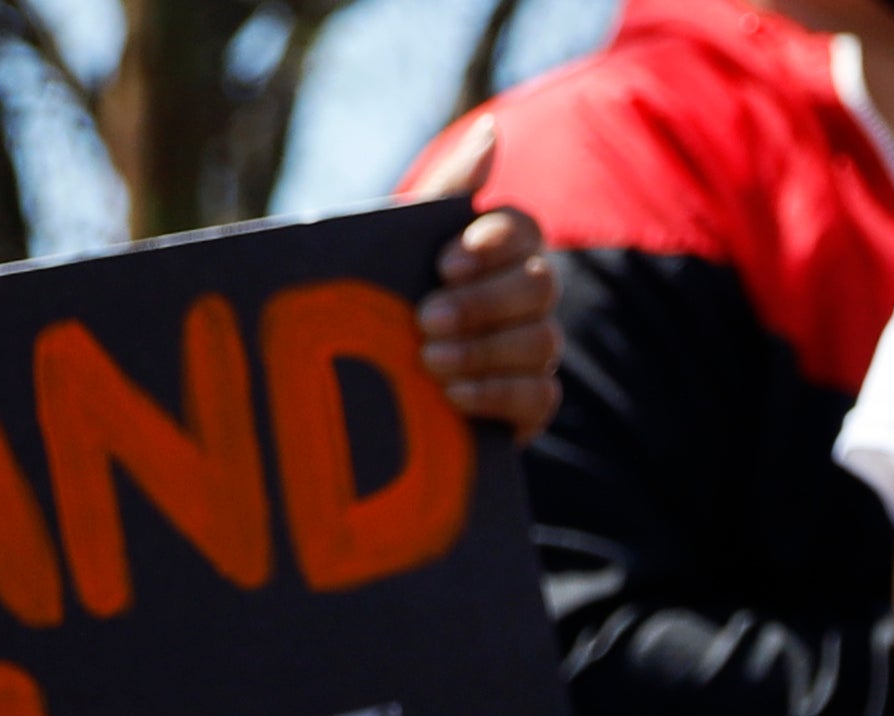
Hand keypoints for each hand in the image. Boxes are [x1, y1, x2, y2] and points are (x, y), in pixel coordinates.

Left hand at [399, 120, 561, 440]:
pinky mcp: (528, 406)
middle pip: (541, 285)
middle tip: (426, 318)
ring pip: (542, 341)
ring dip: (484, 351)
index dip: (493, 244)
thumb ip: (448, 189)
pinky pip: (539, 396)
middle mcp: (524, 297)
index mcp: (497, 249)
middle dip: (483, 302)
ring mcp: (531, 351)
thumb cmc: (379, 298)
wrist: (350, 379)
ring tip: (428, 361)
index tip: (444, 263)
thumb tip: (491, 132)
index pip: (524, 228)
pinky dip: (496, 394)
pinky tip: (452, 395)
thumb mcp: (400, 241)